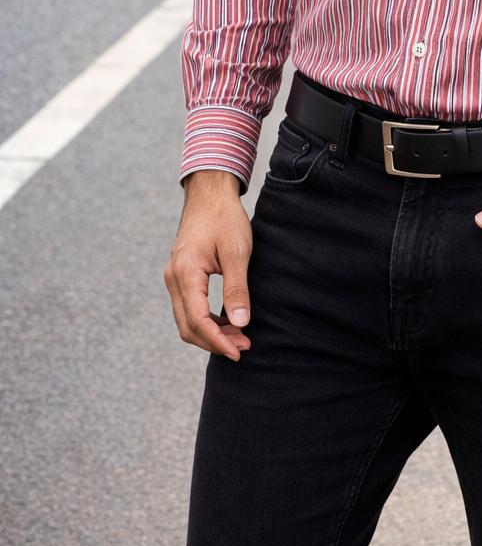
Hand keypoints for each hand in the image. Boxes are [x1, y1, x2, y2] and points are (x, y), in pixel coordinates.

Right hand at [165, 170, 252, 359]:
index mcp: (185, 274)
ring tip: (240, 336)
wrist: (210, 193)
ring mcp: (174, 277)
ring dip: (211, 332)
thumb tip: (240, 323)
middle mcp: (174, 279)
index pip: (198, 321)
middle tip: (243, 347)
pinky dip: (206, 319)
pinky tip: (227, 321)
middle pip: (188, 326)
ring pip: (187, 318)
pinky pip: (189, 306)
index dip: (218, 341)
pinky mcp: (181, 275)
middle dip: (214, 342)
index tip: (239, 352)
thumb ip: (236, 289)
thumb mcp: (237, 252)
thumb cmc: (225, 218)